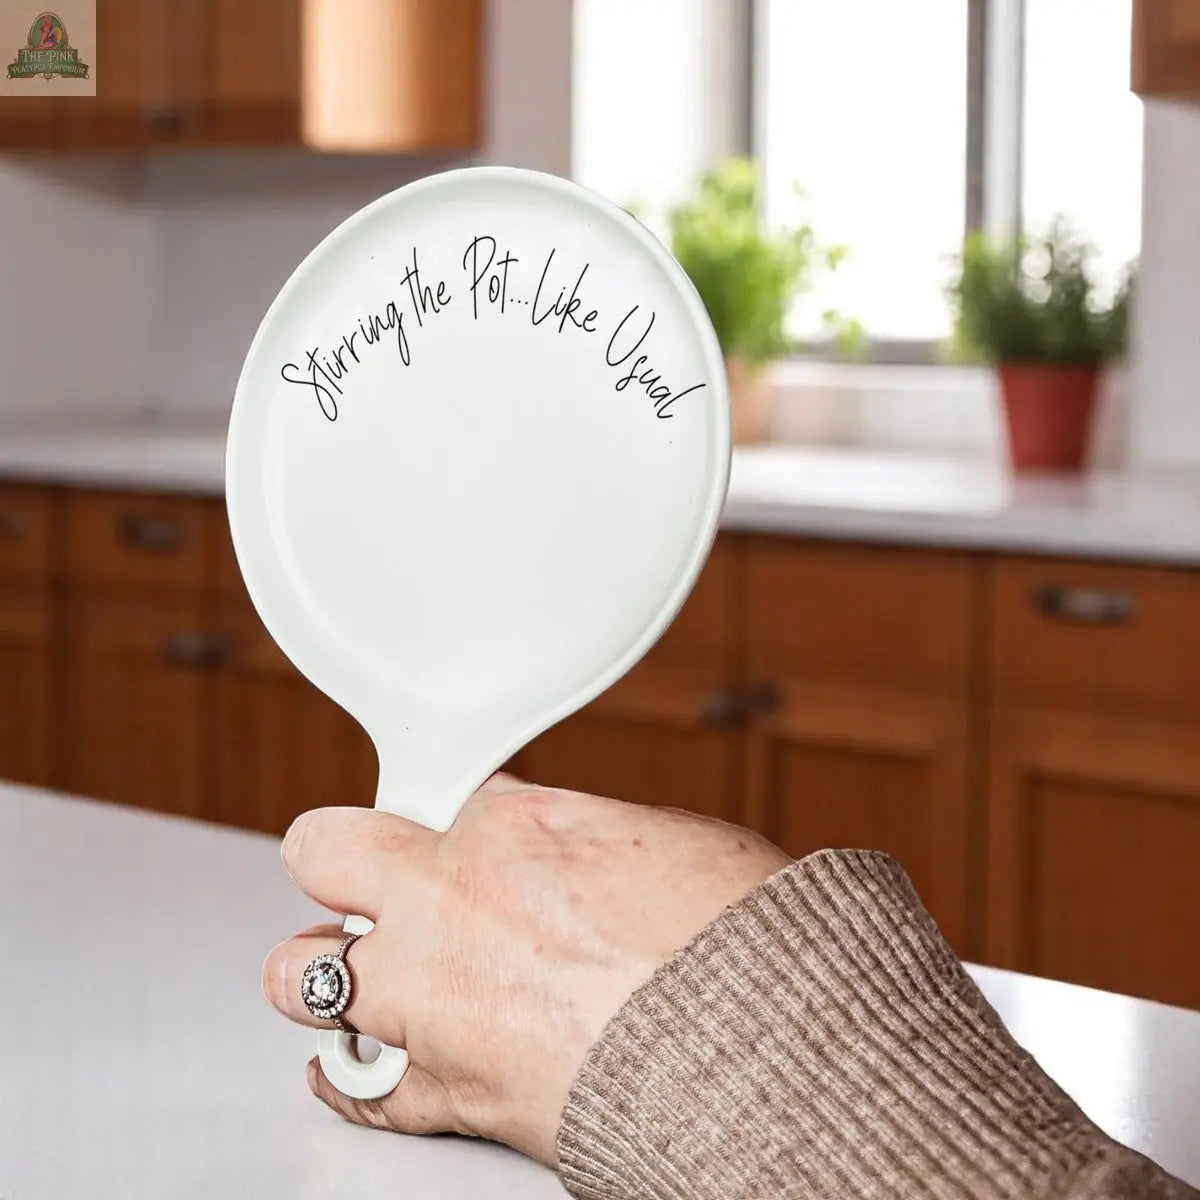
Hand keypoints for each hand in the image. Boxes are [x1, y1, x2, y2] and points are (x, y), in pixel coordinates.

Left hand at [262, 773, 789, 1162]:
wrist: (762, 1055)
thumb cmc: (740, 943)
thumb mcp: (670, 842)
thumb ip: (587, 838)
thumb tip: (567, 844)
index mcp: (514, 827)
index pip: (441, 795)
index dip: (455, 820)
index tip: (456, 834)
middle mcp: (453, 901)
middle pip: (328, 851)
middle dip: (341, 860)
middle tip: (363, 877)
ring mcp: (433, 996)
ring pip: (300, 973)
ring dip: (323, 971)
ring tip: (347, 974)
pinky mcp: (446, 1091)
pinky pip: (362, 1086)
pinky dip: (355, 1076)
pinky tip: (347, 1062)